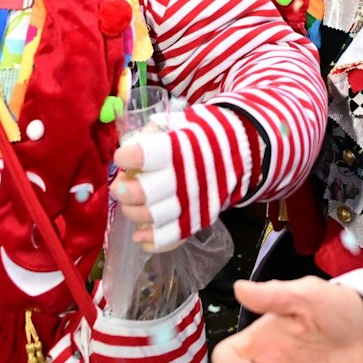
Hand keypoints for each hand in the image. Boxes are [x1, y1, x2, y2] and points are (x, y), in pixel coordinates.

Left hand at [110, 104, 254, 250]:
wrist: (242, 151)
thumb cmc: (204, 134)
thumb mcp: (181, 121)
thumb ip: (153, 131)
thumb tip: (128, 148)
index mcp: (181, 148)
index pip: (145, 156)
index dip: (127, 158)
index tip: (123, 157)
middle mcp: (187, 178)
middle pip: (145, 193)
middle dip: (124, 191)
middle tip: (120, 185)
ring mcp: (193, 203)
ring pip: (154, 217)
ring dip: (133, 214)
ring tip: (128, 204)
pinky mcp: (198, 220)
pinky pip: (172, 238)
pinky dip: (153, 240)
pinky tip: (139, 236)